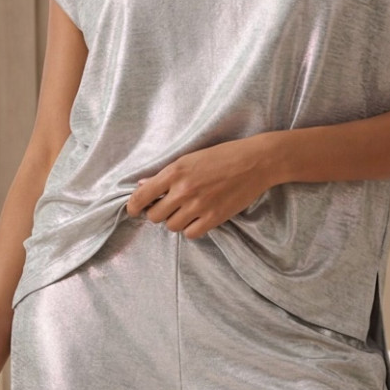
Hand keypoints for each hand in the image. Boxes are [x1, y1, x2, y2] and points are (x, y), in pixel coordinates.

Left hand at [124, 135, 279, 237]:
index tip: (134, 211)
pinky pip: (190, 233)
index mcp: (175, 172)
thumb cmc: (223, 156)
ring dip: (176, 221)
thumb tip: (143, 185)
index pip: (142, 196)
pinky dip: (191, 228)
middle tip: (169, 206)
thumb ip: (165, 175)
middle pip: (155, 216)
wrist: (255, 162)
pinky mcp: (214, 218)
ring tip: (186, 211)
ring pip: (172, 226)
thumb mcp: (190, 158)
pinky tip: (198, 218)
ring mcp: (198, 206)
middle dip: (159, 212)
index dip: (133, 207)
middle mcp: (183, 190)